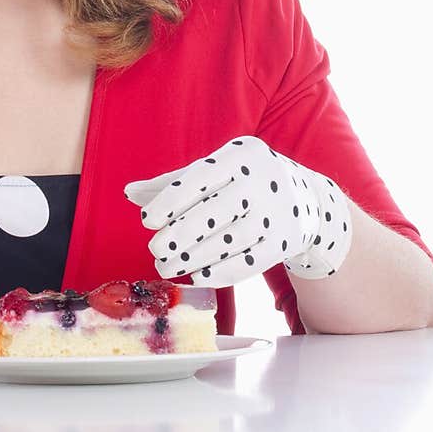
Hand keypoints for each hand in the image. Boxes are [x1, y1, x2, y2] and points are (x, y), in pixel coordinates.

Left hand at [124, 135, 352, 286]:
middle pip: (217, 211)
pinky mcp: (285, 241)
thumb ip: (172, 182)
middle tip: (155, 250)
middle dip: (181, 233)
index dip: (172, 200)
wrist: (303, 198)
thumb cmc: (242, 182)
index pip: (201, 177)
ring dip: (196, 256)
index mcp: (240, 155)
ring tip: (168, 266)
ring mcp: (277, 212)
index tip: (147, 221)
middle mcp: (262, 181)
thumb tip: (129, 193)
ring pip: (232, 239)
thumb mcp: (214, 171)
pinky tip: (198, 276)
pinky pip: (252, 261)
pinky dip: (223, 271)